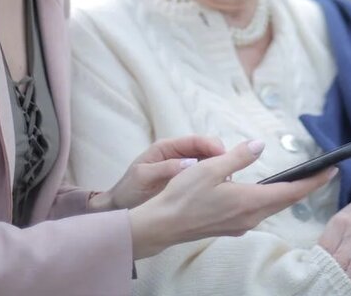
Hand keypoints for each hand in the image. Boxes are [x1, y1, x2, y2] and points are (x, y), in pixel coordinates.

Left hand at [90, 135, 227, 211]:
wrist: (119, 209)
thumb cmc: (128, 191)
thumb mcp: (143, 177)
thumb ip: (165, 168)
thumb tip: (190, 163)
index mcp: (167, 148)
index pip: (195, 141)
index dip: (212, 146)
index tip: (225, 156)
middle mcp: (177, 155)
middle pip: (206, 150)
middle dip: (220, 158)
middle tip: (230, 173)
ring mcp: (183, 169)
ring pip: (208, 164)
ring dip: (219, 171)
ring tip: (228, 184)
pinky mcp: (185, 183)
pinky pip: (203, 179)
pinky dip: (213, 183)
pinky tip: (220, 192)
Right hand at [128, 139, 337, 258]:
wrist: (163, 225)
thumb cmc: (183, 195)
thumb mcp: (210, 168)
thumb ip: (238, 157)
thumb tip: (258, 146)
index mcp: (249, 201)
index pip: (291, 192)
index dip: (314, 181)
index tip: (332, 171)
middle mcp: (250, 216)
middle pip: (286, 201)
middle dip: (306, 186)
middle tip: (323, 172)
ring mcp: (241, 224)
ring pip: (272, 207)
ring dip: (288, 193)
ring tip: (300, 180)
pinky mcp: (231, 226)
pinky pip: (259, 211)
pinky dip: (270, 199)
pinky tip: (266, 191)